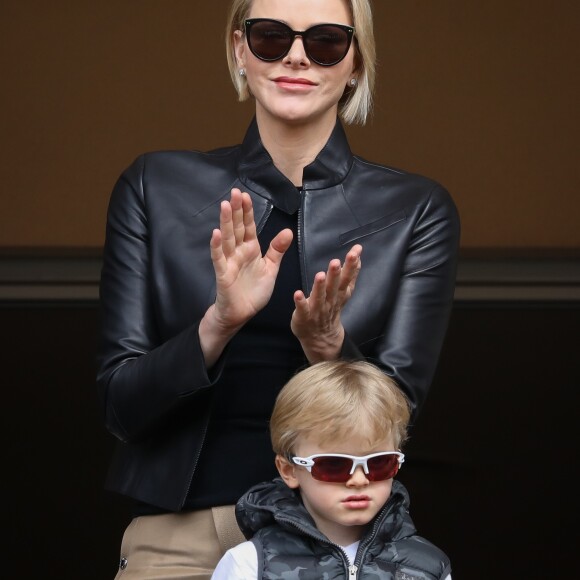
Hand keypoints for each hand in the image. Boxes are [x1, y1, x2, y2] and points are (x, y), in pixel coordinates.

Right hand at [200, 188, 292, 365]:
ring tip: (225, 205)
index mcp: (251, 249)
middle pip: (236, 228)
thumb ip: (277, 250)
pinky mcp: (223, 275)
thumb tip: (287, 231)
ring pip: (227, 239)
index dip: (246, 211)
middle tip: (235, 193)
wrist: (241, 314)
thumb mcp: (270, 269)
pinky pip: (219, 259)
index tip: (245, 195)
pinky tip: (215, 234)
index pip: (248, 226)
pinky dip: (216, 246)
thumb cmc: (253, 292)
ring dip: (225, 223)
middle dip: (235, 211)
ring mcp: (229, 262)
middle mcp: (238, 252)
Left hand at [291, 244, 361, 362]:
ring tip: (320, 275)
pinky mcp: (304, 317)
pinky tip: (297, 293)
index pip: (348, 277)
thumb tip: (358, 256)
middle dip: (336, 274)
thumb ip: (351, 275)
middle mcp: (330, 301)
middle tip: (336, 262)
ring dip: (320, 286)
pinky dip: (301, 302)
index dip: (352, 265)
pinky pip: (302, 309)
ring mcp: (317, 310)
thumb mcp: (343, 292)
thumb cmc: (330, 309)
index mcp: (340, 293)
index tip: (356, 251)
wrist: (321, 337)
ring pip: (320, 297)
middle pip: (334, 287)